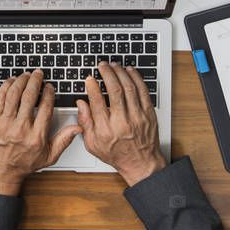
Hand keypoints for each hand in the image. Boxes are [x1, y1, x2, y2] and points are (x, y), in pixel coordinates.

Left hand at [0, 70, 81, 195]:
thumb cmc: (23, 164)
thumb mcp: (48, 157)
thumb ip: (63, 140)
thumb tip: (77, 128)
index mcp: (36, 136)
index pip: (45, 107)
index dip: (49, 93)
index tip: (49, 86)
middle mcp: (20, 128)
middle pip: (29, 96)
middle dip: (35, 81)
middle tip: (38, 74)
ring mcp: (5, 123)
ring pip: (14, 94)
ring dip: (21, 81)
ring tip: (26, 75)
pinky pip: (0, 98)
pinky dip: (6, 87)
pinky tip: (12, 82)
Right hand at [76, 62, 165, 185]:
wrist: (141, 163)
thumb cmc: (117, 154)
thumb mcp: (93, 144)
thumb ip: (85, 123)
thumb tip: (81, 104)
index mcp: (106, 129)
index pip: (97, 101)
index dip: (92, 86)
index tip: (90, 78)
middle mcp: (122, 122)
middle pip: (115, 90)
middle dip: (107, 73)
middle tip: (102, 66)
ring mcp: (137, 117)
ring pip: (129, 88)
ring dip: (121, 73)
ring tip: (114, 66)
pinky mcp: (148, 114)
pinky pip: (143, 91)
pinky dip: (136, 78)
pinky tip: (130, 71)